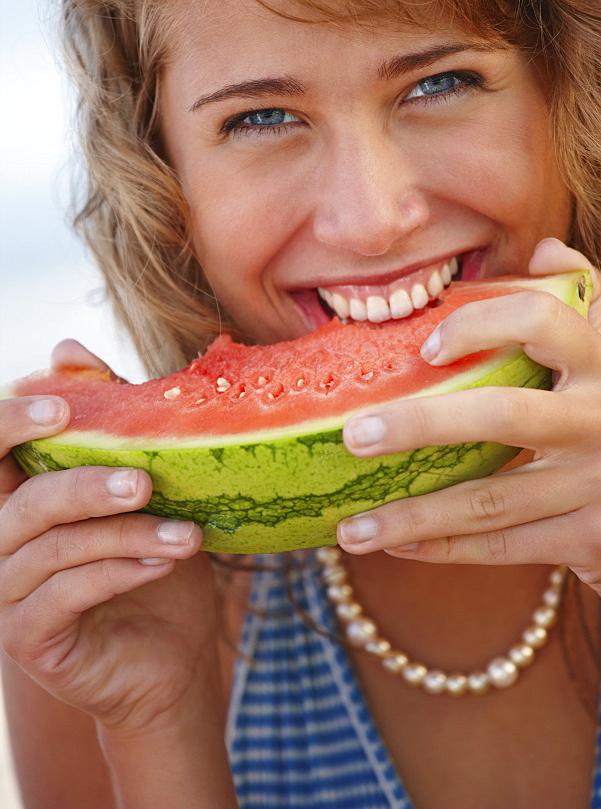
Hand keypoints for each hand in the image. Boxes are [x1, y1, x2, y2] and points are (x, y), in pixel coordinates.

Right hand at [0, 341, 219, 734]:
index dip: (10, 422)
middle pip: (21, 500)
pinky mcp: (27, 638)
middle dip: (83, 482)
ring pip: (52, 547)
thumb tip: (65, 346)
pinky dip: (117, 572)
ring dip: (123, 533)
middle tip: (144, 479)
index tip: (64, 404)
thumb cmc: (156, 556)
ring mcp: (8, 594)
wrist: (177, 652)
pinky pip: (63, 595)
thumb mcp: (143, 484)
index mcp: (22, 499)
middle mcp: (2, 543)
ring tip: (185, 533)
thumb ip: (108, 420)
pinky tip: (164, 562)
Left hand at [338, 239, 600, 622]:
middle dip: (417, 425)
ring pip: (488, 498)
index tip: (424, 348)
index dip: (479, 323)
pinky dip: (442, 549)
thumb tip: (548, 247)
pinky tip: (394, 545)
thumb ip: (583, 306)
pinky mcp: (593, 539)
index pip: (542, 318)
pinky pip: (502, 545)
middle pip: (498, 414)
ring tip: (350, 527)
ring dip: (411, 514)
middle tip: (353, 436)